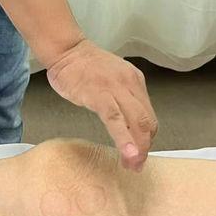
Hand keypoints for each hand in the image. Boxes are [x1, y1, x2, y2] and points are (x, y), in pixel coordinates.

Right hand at [46, 38, 157, 171]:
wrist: (67, 50)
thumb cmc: (85, 66)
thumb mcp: (113, 78)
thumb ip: (123, 97)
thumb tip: (128, 125)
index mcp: (134, 80)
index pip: (149, 115)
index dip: (147, 139)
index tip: (140, 154)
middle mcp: (130, 83)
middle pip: (147, 121)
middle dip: (145, 147)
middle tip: (136, 166)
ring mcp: (115, 88)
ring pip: (136, 122)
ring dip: (138, 148)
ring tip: (134, 165)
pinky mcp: (99, 94)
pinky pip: (115, 120)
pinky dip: (124, 138)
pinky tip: (127, 153)